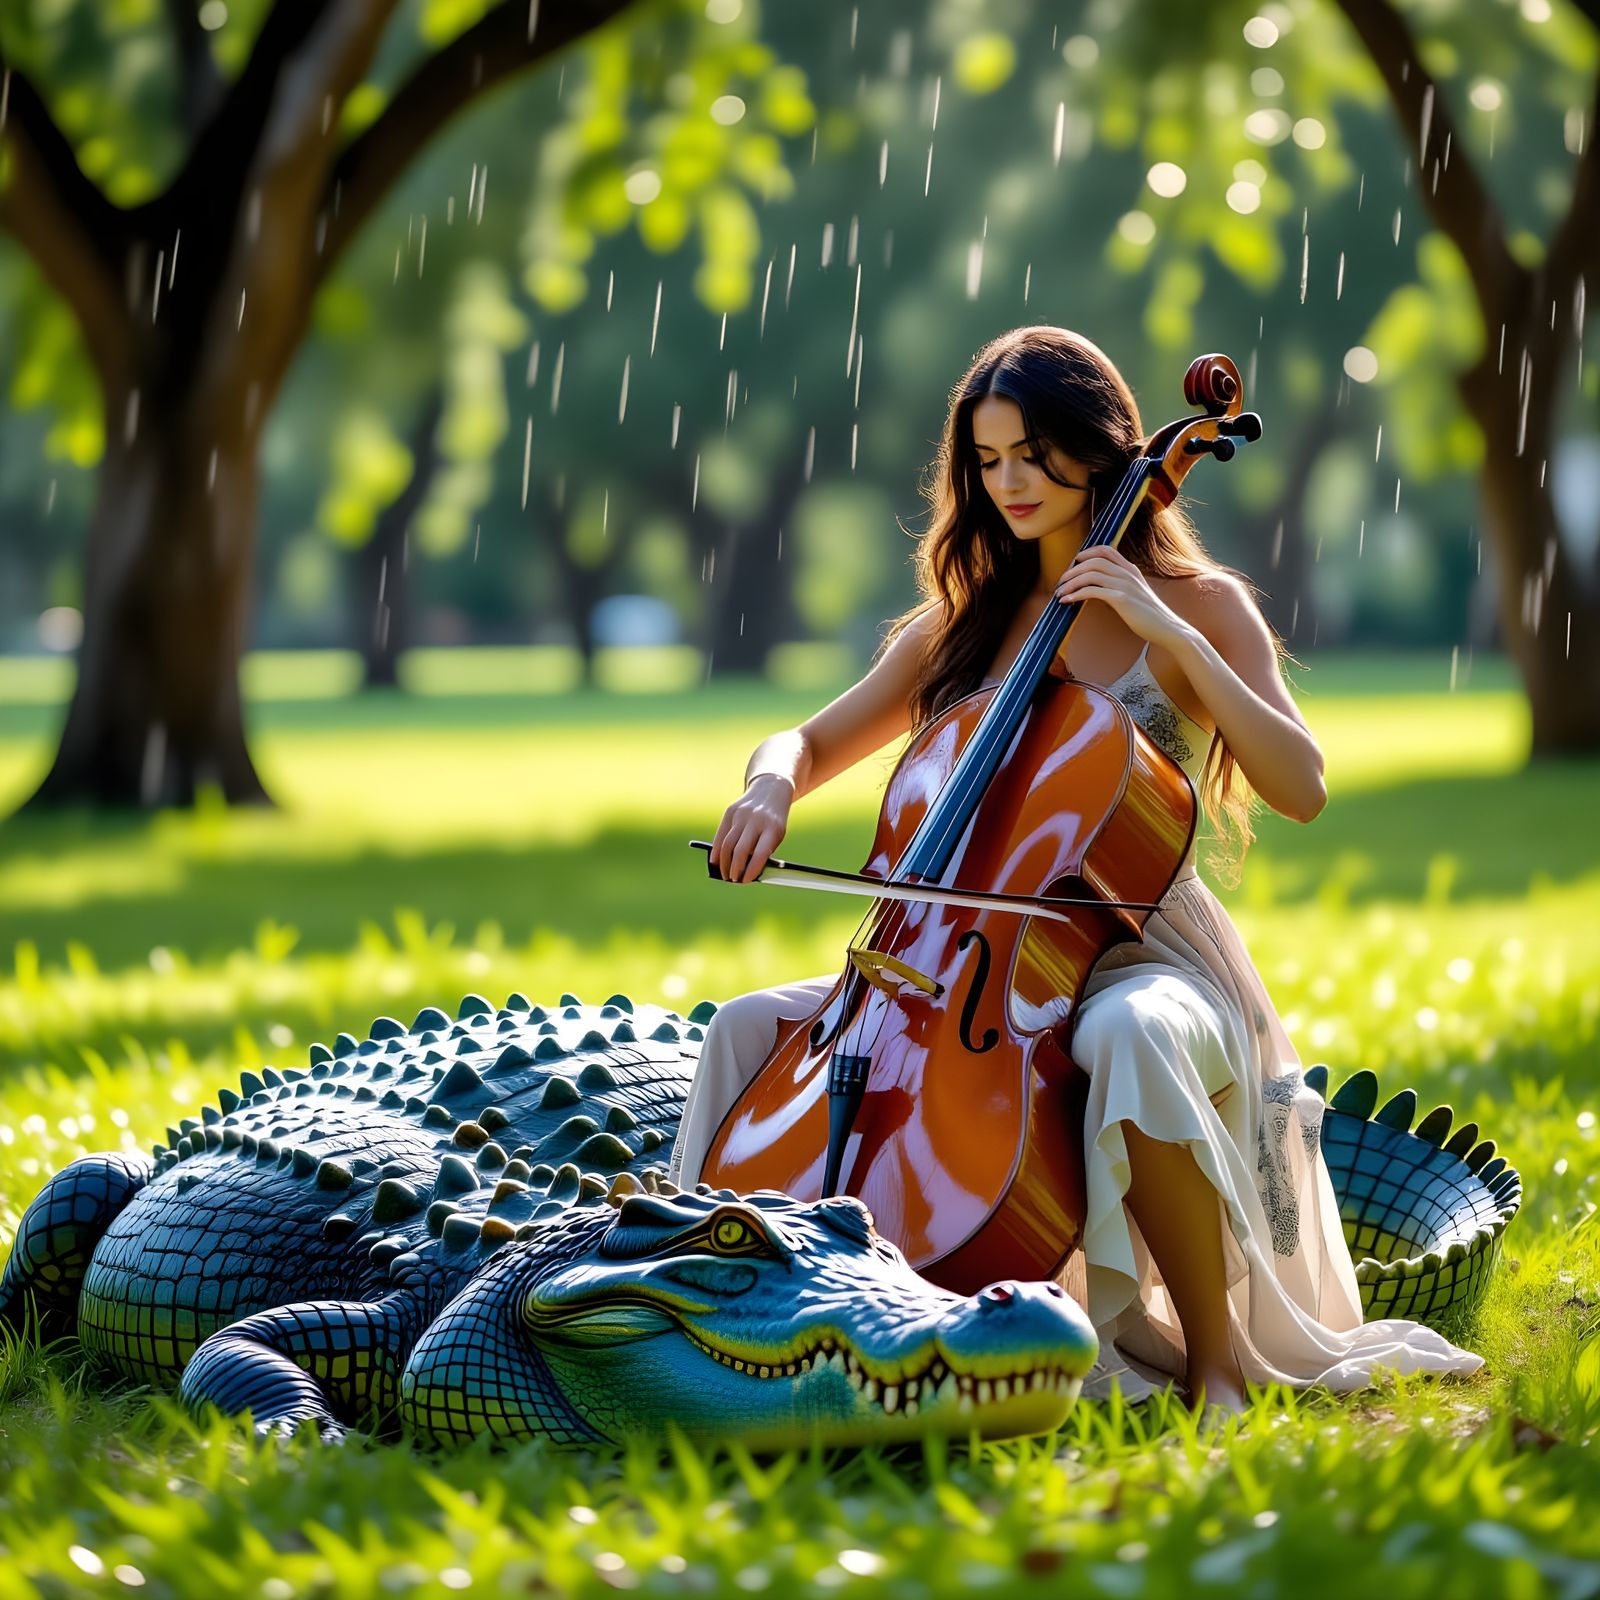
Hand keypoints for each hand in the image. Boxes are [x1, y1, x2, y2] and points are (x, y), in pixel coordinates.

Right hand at [709, 774, 793, 882]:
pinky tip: (715, 861)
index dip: (752, 870)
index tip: (746, 881)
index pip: (760, 853)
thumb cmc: (774, 821)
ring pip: (727, 844)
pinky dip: (716, 851)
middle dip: (735, 869)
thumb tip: (745, 873)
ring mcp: (741, 815)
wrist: (770, 790)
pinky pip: (720, 835)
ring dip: (724, 863)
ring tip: (725, 874)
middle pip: (740, 850)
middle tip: (733, 880)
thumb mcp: (776, 835)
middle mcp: (756, 820)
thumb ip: (763, 852)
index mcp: (772, 828)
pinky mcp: (730, 812)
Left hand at [1053, 545, 1194, 653]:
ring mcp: (1125, 584)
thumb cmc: (1150, 617)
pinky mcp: (1121, 599)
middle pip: (1093, 560)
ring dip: (1071, 582)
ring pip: (1090, 573)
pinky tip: (1067, 601)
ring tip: (1059, 593)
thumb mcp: (1136, 595)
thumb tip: (1099, 590)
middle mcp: (1128, 573)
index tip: (1074, 562)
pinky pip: (1092, 591)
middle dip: (1072, 570)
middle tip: (1060, 582)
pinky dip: (1076, 594)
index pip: (1106, 550)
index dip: (1087, 552)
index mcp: (1131, 570)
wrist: (1168, 629)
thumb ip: (1120, 588)